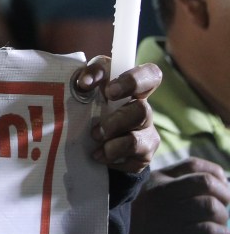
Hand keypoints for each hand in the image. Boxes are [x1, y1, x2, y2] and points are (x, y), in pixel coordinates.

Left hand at [74, 56, 160, 172]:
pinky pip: (131, 159)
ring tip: (94, 138)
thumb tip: (84, 83)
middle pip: (143, 110)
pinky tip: (98, 154)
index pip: (150, 75)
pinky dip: (110, 156)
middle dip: (118, 119)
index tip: (108, 91)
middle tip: (95, 128)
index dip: (133, 81)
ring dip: (112, 139)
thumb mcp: (87, 85)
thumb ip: (87, 76)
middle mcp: (143, 109)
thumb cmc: (89, 104)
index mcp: (133, 88)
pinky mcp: (142, 156)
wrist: (91, 142)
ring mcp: (146, 134)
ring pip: (135, 140)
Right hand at [139, 158, 229, 233]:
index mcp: (156, 179)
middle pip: (206, 182)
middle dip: (224, 194)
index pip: (193, 165)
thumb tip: (217, 184)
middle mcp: (161, 193)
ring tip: (219, 225)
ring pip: (210, 206)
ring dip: (222, 217)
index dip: (215, 173)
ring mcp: (168, 214)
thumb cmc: (141, 225)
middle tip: (224, 206)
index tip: (221, 185)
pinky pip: (210, 231)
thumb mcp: (149, 197)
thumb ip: (172, 187)